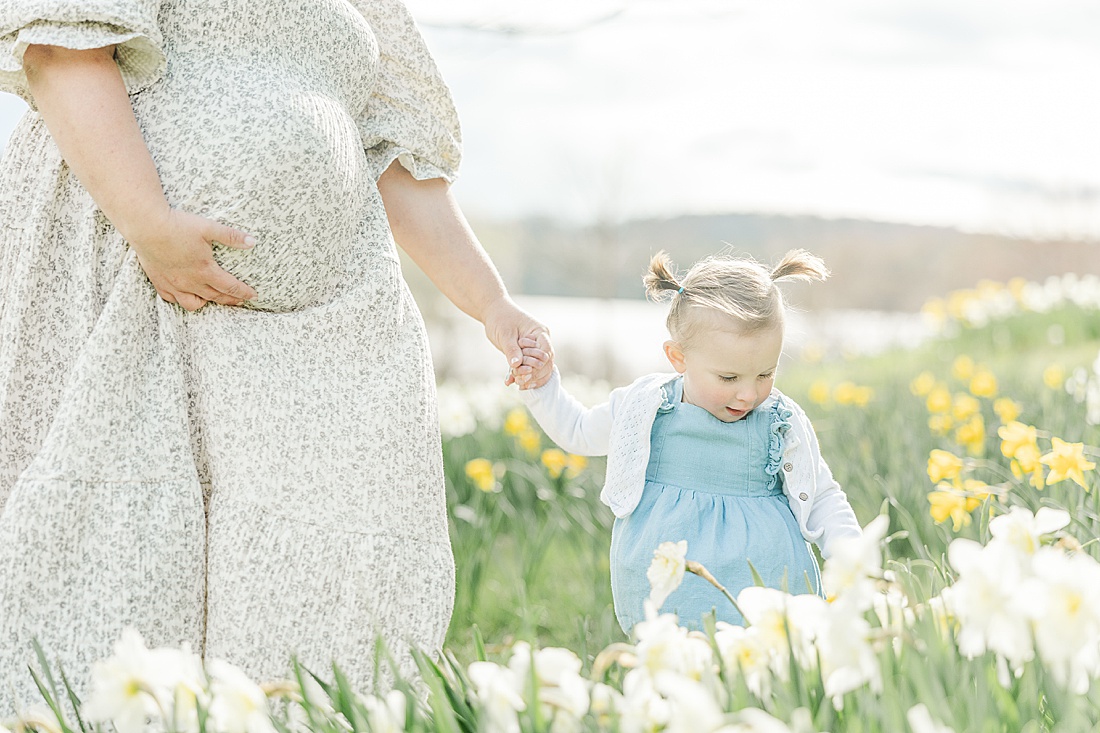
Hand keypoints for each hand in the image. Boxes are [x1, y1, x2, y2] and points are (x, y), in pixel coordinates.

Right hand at [128, 208, 258, 310]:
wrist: (146, 226)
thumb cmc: (177, 225)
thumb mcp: (208, 227)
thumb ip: (231, 236)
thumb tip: (252, 242)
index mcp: (205, 270)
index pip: (230, 287)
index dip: (243, 292)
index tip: (253, 295)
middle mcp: (190, 281)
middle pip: (216, 296)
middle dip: (231, 300)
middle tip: (240, 301)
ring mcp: (174, 284)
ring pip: (194, 303)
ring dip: (208, 302)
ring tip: (214, 299)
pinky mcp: (159, 282)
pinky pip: (173, 299)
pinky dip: (183, 300)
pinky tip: (187, 295)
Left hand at [481, 297, 553, 389]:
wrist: (493, 312)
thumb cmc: (500, 318)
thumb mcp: (505, 334)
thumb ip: (512, 349)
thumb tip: (517, 365)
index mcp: (540, 332)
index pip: (546, 352)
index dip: (538, 363)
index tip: (525, 371)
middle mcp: (540, 341)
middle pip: (545, 362)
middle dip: (533, 372)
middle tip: (518, 378)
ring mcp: (534, 348)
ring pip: (537, 367)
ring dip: (527, 376)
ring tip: (514, 381)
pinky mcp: (525, 354)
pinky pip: (526, 367)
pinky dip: (519, 374)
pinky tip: (509, 381)